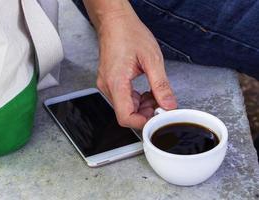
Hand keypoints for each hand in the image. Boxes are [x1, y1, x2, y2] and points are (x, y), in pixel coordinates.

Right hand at [87, 1, 177, 128]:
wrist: (115, 22)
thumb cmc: (129, 34)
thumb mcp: (152, 59)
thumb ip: (160, 85)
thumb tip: (168, 105)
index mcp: (116, 82)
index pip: (125, 117)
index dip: (142, 122)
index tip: (157, 117)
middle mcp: (108, 87)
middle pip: (126, 114)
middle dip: (146, 113)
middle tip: (161, 103)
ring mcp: (107, 85)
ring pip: (125, 107)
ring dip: (142, 106)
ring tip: (155, 94)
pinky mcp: (109, 82)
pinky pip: (123, 99)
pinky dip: (137, 99)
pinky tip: (146, 91)